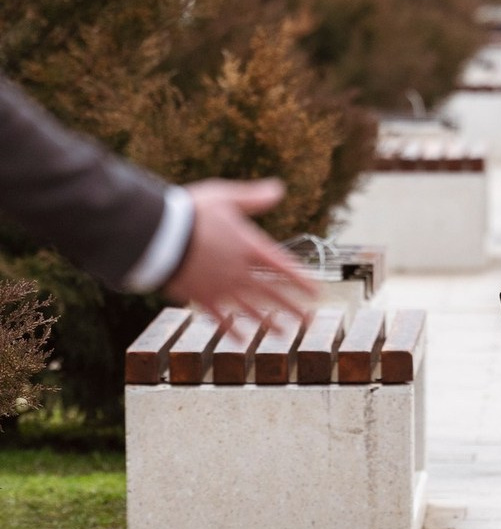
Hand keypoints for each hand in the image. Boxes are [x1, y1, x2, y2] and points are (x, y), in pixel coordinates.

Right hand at [164, 179, 317, 322]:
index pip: (284, 267)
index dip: (302, 280)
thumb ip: (252, 197)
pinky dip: (230, 329)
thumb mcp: (224, 197)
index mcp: (250, 248)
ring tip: (283, 333)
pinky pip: (219, 317)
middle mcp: (240, 272)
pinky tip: (241, 339)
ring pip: (250, 309)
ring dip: (268, 322)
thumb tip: (279, 188)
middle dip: (292, 307)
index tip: (317, 292)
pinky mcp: (200, 297)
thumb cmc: (190, 212)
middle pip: (272, 293)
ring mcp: (220, 287)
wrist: (155, 234)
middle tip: (309, 320)